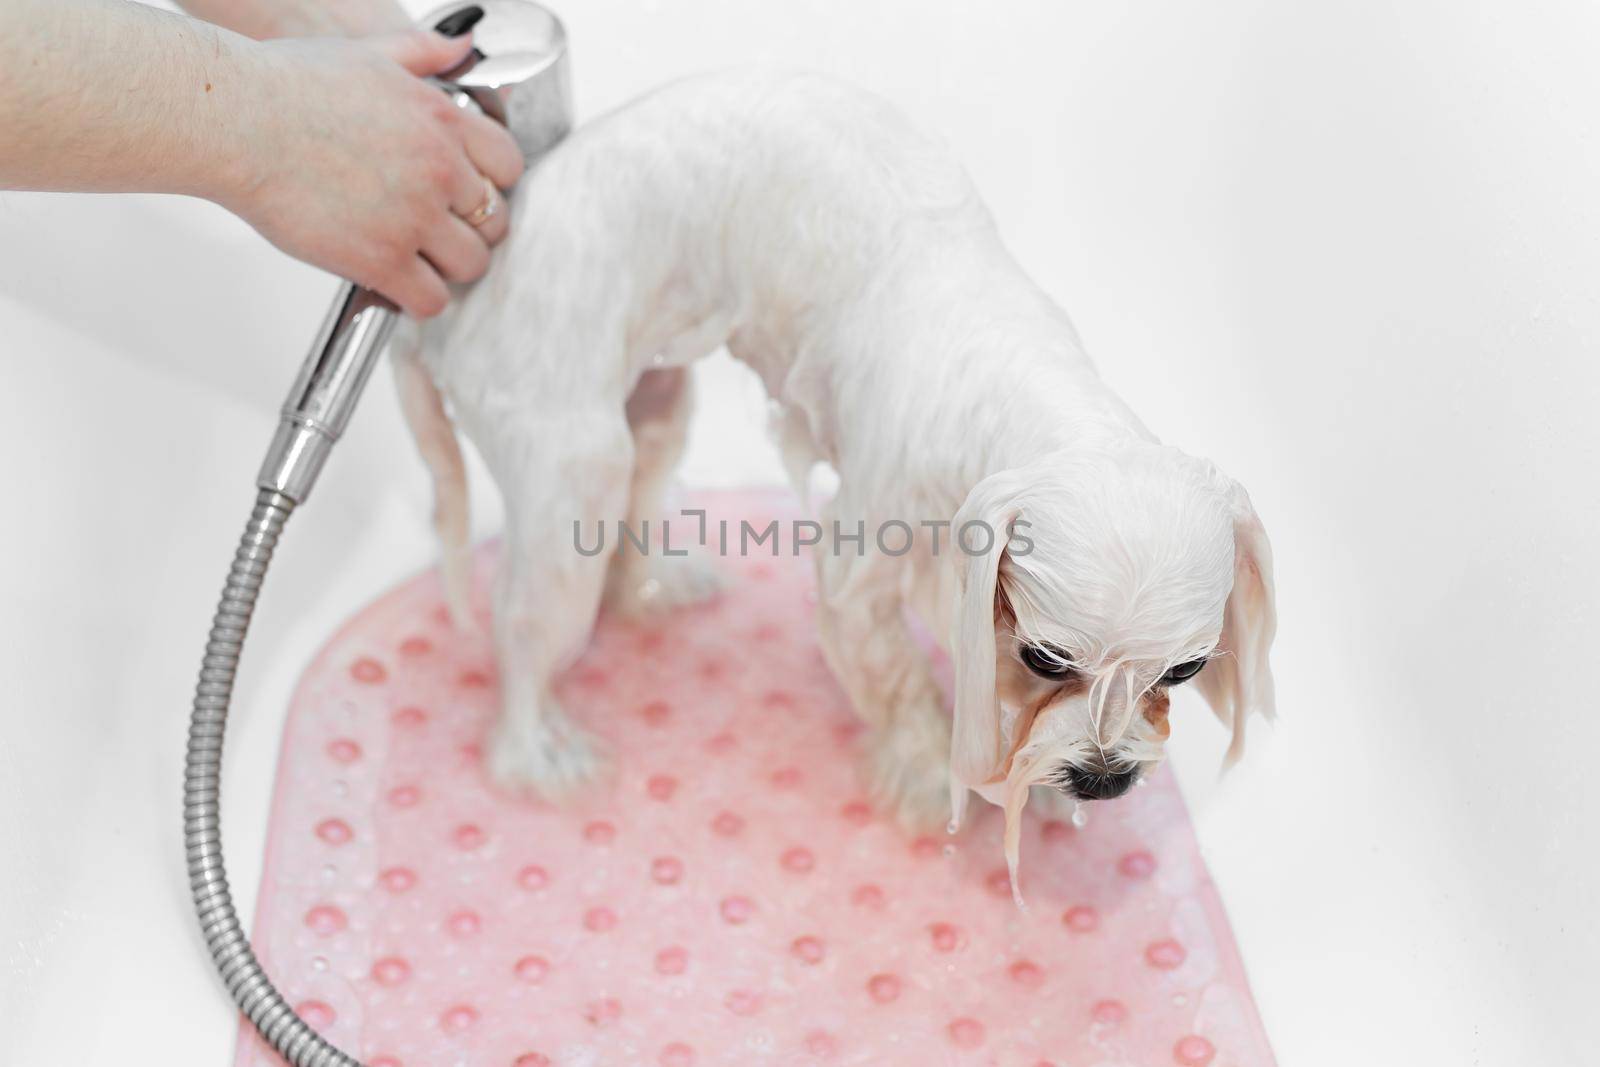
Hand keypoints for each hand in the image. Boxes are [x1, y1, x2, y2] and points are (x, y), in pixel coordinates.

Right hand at [218, 30, 523, 316]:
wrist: (237, 121)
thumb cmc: (287, 85)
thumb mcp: (370, 53)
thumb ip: (425, 52)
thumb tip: (463, 45)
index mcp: (442, 120)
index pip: (508, 166)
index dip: (491, 183)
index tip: (468, 193)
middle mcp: (438, 170)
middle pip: (494, 221)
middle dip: (471, 228)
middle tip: (440, 230)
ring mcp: (413, 218)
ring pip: (470, 265)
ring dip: (450, 267)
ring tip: (421, 259)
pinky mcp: (381, 260)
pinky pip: (432, 300)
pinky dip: (421, 299)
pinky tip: (400, 284)